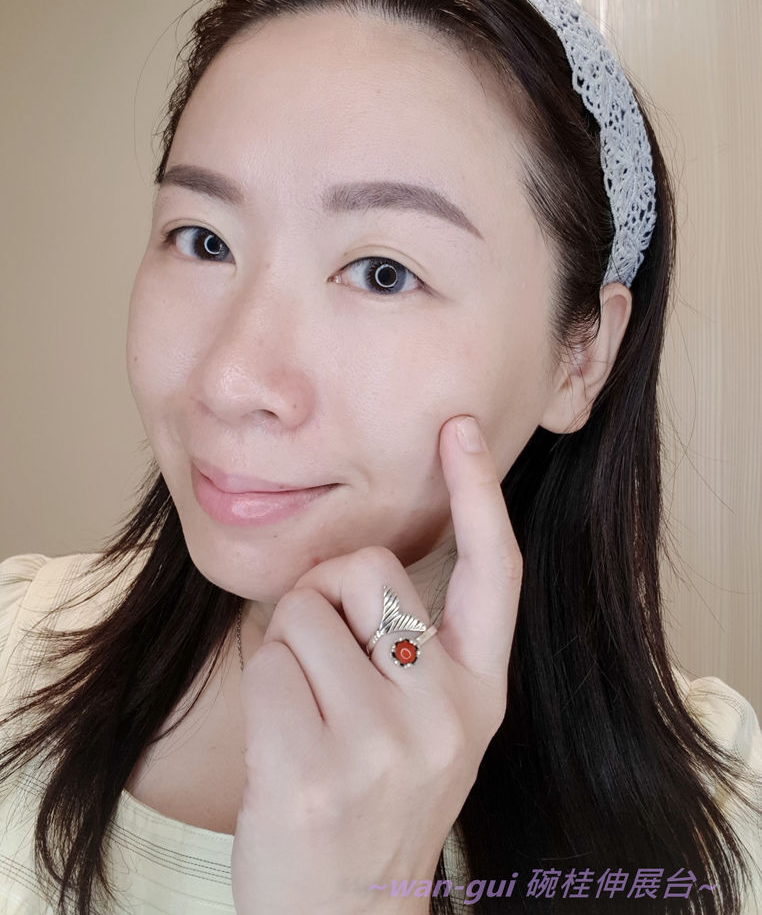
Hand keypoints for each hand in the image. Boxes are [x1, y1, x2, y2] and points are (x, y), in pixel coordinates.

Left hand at [230, 415, 522, 914]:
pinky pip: (266, 667)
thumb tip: (359, 565)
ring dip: (285, 653)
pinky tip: (283, 754)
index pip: (494, 572)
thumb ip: (414, 650)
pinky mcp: (317, 769)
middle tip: (327, 675)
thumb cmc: (373, 807)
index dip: (480, 493)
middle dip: (324, 599)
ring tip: (306, 722)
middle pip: (362, 570)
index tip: (461, 430)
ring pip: (300, 614)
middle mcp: (446, 711)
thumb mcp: (428, 730)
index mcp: (480, 692)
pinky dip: (261, 693)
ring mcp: (385, 742)